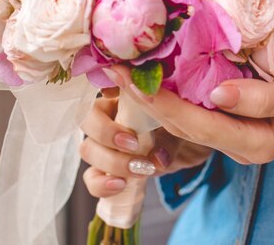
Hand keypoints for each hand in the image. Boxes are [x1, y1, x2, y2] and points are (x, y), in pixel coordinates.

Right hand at [80, 90, 212, 198]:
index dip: (105, 93)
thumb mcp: (176, 129)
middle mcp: (107, 118)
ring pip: (88, 149)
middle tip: (134, 145)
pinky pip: (91, 179)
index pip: (101, 88)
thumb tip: (157, 159)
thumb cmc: (177, 129)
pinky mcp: (104, 171)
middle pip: (87, 120)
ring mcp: (102, 145)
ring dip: (110, 161)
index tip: (124, 100)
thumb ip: (167, 140)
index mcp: (121, 97)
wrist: (185, 153)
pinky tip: (120, 186)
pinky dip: (101, 184)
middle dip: (106, 133)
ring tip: (138, 170)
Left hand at [107, 51, 273, 165]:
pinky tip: (158, 69)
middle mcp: (239, 142)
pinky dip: (175, 89)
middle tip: (113, 68)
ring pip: (186, 117)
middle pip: (183, 123)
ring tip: (126, 68)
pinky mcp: (236, 114)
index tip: (129, 77)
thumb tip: (216, 95)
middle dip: (146, 99)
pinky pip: (198, 106)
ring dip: (155, 94)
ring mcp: (236, 130)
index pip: (197, 123)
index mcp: (254, 143)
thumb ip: (263, 99)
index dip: (160, 102)